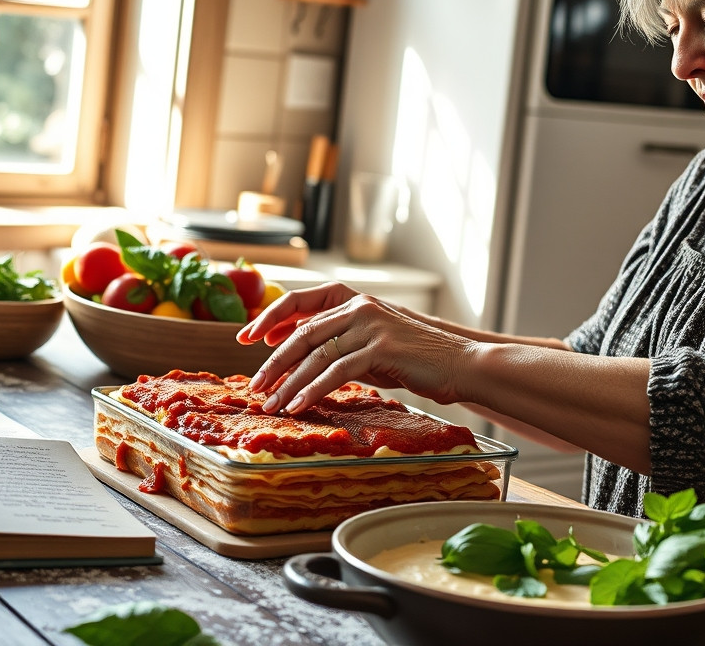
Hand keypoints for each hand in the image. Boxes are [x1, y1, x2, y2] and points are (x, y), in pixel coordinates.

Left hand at [239, 284, 472, 414]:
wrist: (458, 362)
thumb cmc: (415, 358)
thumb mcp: (371, 343)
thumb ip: (340, 342)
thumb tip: (303, 357)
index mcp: (352, 299)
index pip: (299, 302)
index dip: (269, 318)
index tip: (246, 338)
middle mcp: (358, 306)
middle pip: (302, 332)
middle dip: (274, 361)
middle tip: (255, 386)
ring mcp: (369, 325)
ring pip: (316, 354)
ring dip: (289, 382)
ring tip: (272, 404)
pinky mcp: (380, 348)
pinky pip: (337, 371)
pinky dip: (313, 390)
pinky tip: (299, 405)